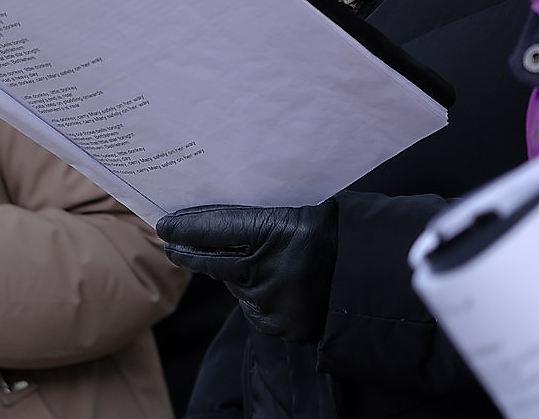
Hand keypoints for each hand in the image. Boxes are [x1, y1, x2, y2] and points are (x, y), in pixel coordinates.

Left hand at [156, 201, 337, 342]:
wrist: (372, 276)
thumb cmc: (335, 233)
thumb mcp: (297, 214)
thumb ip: (258, 222)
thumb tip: (213, 226)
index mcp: (275, 230)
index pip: (215, 228)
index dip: (187, 226)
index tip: (166, 224)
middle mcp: (268, 268)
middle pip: (212, 260)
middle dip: (188, 251)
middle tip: (171, 243)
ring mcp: (272, 300)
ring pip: (234, 285)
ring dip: (231, 274)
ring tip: (243, 261)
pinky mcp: (278, 325)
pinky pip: (253, 307)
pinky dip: (254, 295)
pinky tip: (268, 284)